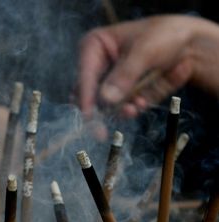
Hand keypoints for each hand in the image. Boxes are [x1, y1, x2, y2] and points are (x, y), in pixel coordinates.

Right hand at [78, 15, 218, 117]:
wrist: (191, 43)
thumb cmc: (165, 35)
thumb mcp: (145, 51)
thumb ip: (125, 75)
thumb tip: (105, 99)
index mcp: (94, 46)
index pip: (84, 74)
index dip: (86, 95)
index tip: (88, 115)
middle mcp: (98, 65)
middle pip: (88, 93)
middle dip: (101, 109)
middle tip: (100, 132)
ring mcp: (110, 81)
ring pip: (105, 104)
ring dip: (120, 108)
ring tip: (135, 107)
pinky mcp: (123, 93)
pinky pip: (121, 107)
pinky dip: (132, 107)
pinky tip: (141, 103)